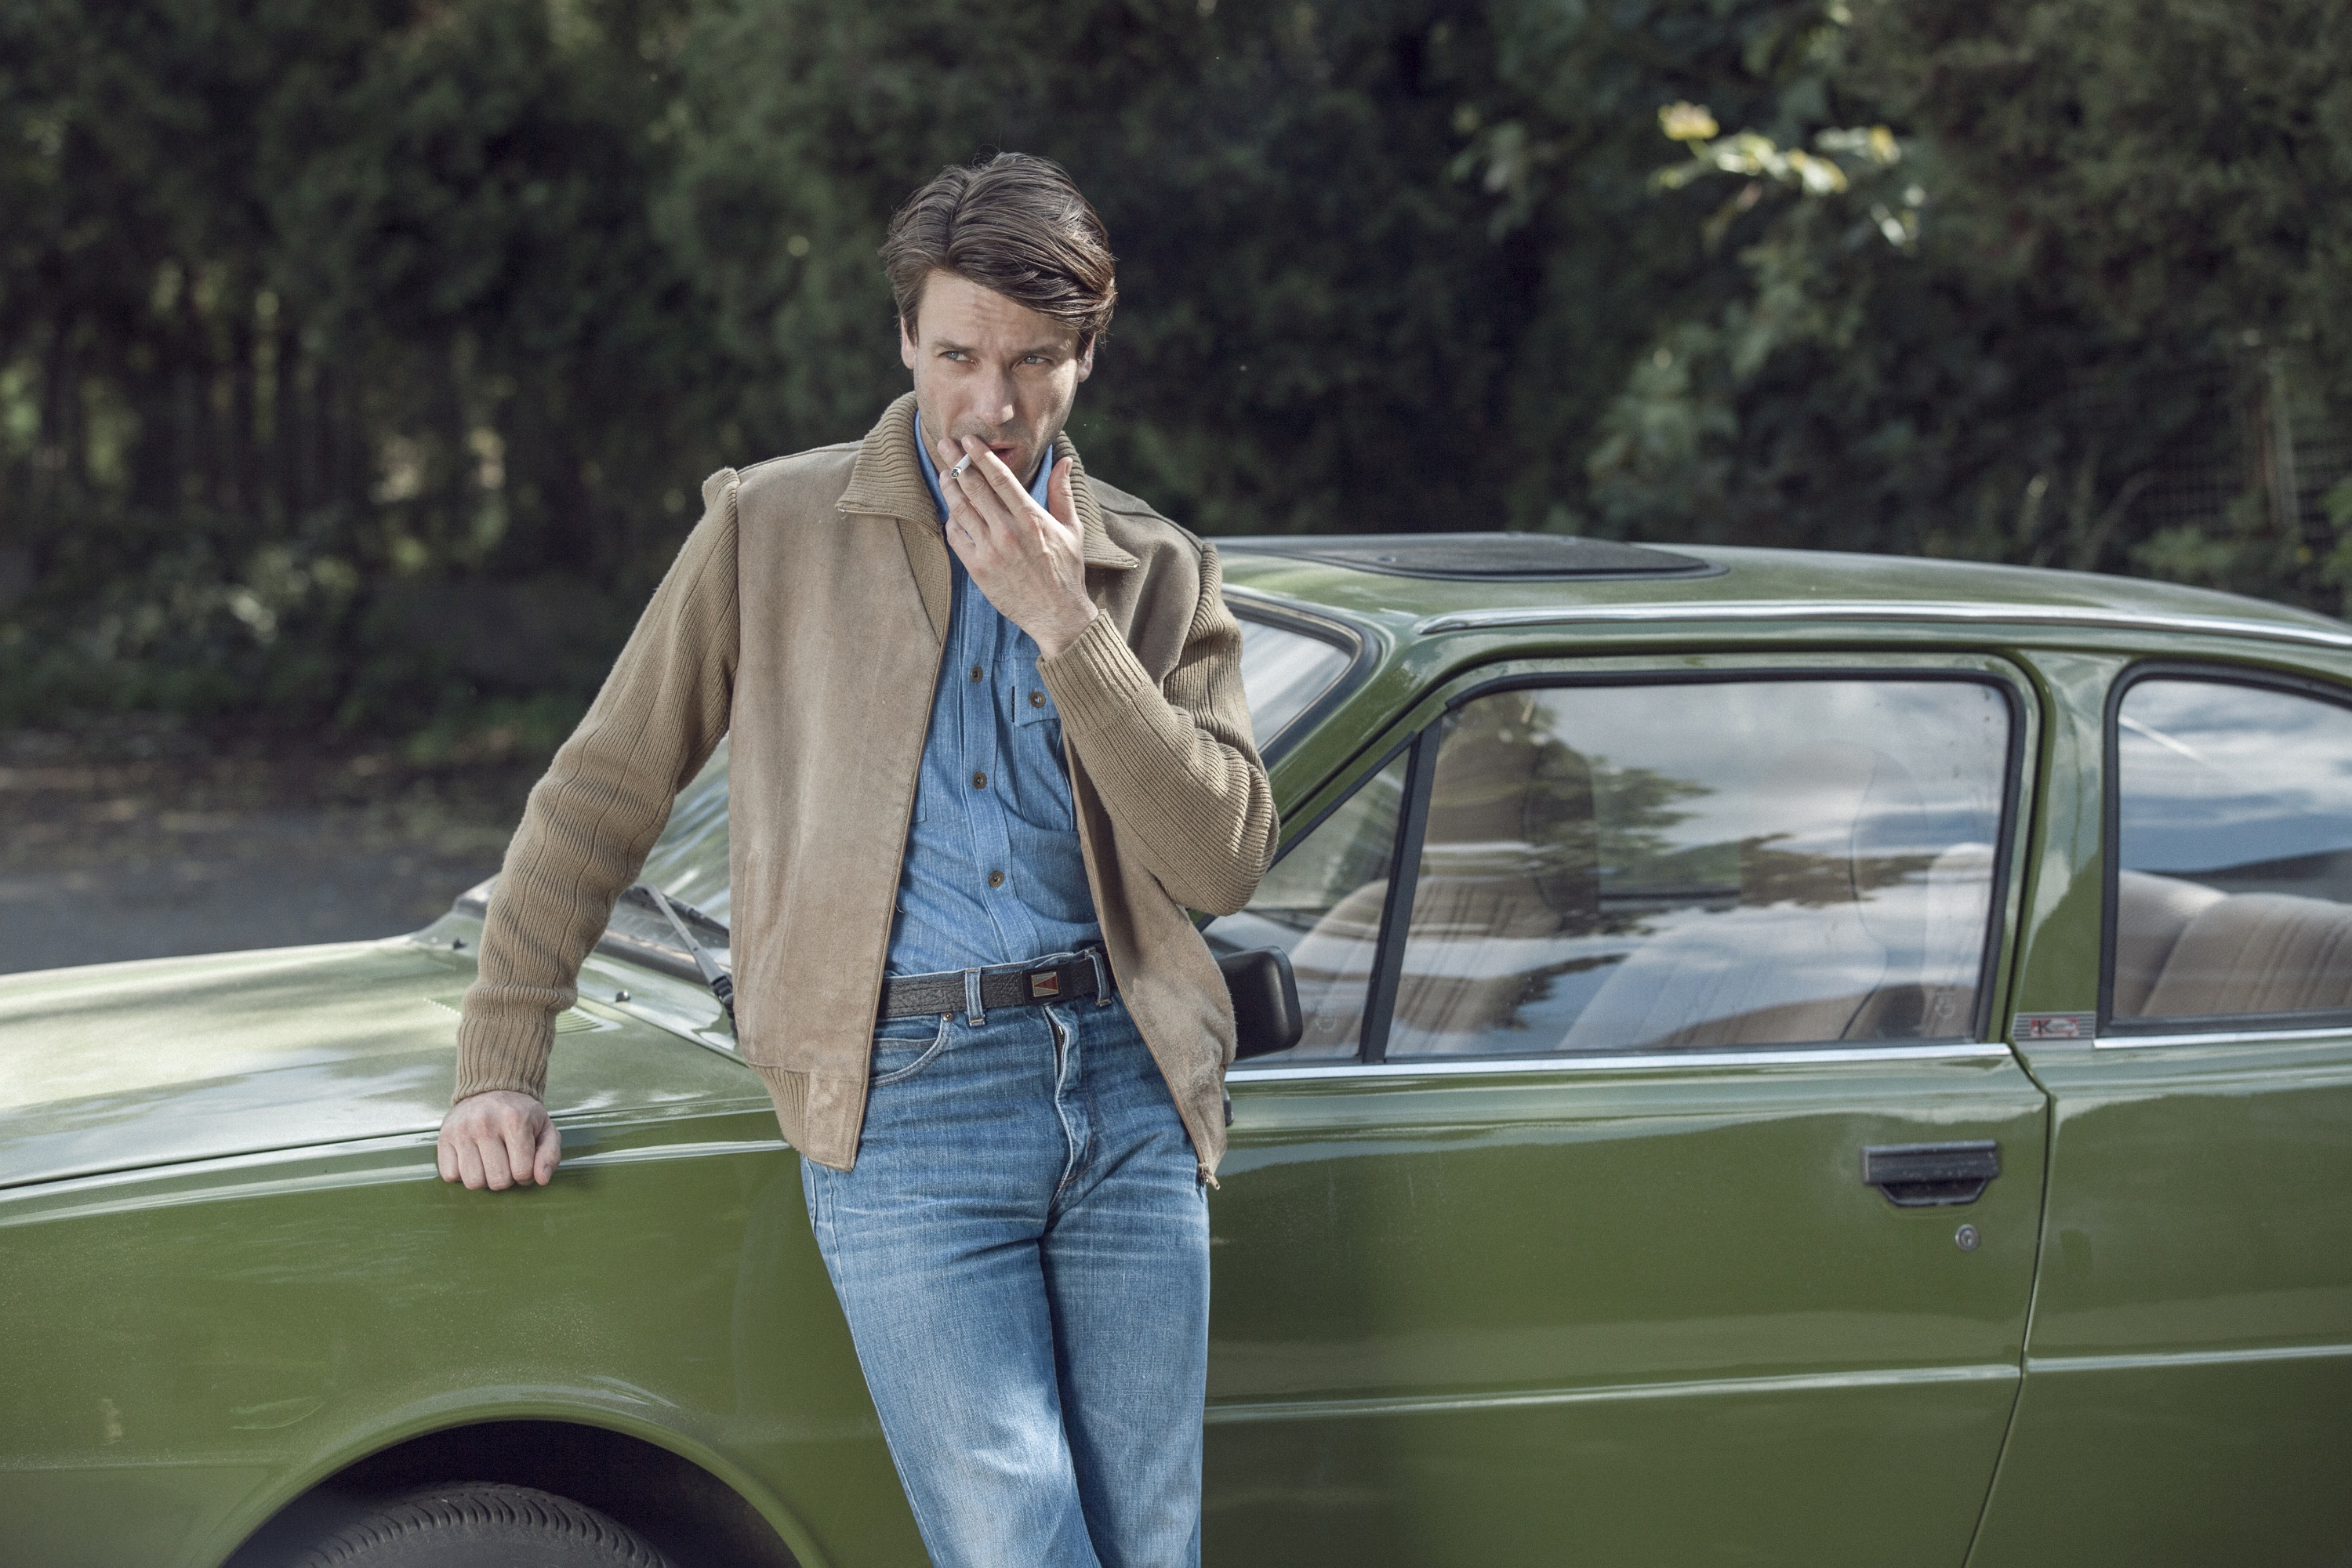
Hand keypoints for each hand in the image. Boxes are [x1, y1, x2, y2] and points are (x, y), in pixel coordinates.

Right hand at [436, 1090, 560, 1188]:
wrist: (491, 1089)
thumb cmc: (521, 1114)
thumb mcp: (545, 1128)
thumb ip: (550, 1154)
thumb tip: (542, 1180)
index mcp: (515, 1121)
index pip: (522, 1173)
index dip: (526, 1175)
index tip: (523, 1162)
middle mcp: (485, 1124)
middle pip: (497, 1181)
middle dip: (505, 1178)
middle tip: (505, 1162)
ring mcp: (462, 1131)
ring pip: (473, 1182)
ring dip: (483, 1179)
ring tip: (488, 1162)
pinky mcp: (444, 1137)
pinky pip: (450, 1175)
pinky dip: (462, 1174)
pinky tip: (472, 1159)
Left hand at [937, 435, 1097, 658]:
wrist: (1057, 614)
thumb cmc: (1066, 571)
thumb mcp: (1072, 529)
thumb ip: (1062, 492)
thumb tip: (1063, 460)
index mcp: (1031, 519)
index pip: (1000, 478)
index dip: (981, 456)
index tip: (968, 440)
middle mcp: (1008, 532)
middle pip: (975, 488)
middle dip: (957, 462)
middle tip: (945, 444)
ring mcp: (990, 551)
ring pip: (960, 509)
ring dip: (950, 487)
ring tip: (945, 473)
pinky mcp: (978, 569)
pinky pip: (956, 536)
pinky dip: (951, 520)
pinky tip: (952, 510)